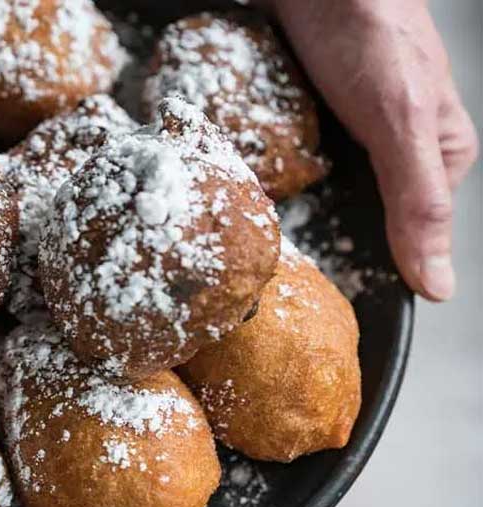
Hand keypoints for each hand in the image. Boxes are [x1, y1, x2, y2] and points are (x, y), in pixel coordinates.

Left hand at [265, 0, 477, 300]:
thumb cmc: (368, 32)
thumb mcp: (401, 124)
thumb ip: (419, 204)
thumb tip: (439, 285)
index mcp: (437, 159)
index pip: (405, 237)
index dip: (365, 265)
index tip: (325, 289)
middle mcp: (397, 147)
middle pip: (358, 212)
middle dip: (320, 228)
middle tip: (276, 248)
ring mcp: (353, 127)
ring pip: (321, 187)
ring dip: (291, 200)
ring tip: (255, 219)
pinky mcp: (314, 110)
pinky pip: (291, 155)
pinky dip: (271, 165)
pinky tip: (251, 177)